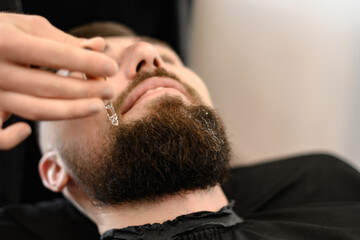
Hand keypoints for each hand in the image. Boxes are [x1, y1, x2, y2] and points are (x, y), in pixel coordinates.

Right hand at [0, 13, 118, 149]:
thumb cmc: (2, 33)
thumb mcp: (27, 28)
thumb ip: (63, 40)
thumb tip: (100, 46)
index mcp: (7, 42)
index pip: (55, 55)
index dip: (86, 61)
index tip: (112, 67)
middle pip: (48, 86)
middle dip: (84, 89)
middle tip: (109, 90)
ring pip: (34, 109)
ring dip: (69, 111)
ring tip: (97, 107)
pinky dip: (9, 139)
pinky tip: (27, 131)